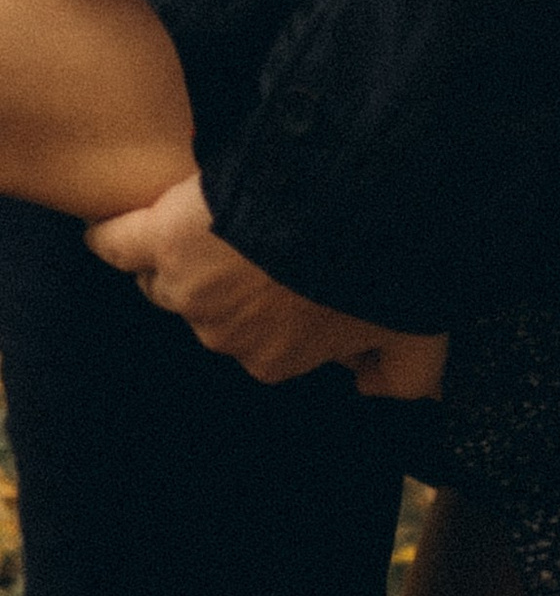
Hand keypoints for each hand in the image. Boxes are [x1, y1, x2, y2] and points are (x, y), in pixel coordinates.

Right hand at [86, 170, 446, 395]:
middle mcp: (225, 334)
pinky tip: (106, 230)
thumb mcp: (417, 331)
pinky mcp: (163, 238)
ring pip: (170, 273)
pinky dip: (113, 235)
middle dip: (229, 277)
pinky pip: (120, 242)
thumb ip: (406, 375)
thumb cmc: (389, 267)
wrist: (359, 202)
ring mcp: (189, 288)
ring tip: (205, 214)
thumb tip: (373, 393)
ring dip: (185, 249)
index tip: (287, 270)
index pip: (260, 337)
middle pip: (210, 306)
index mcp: (276, 358)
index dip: (272, 301)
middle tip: (257, 233)